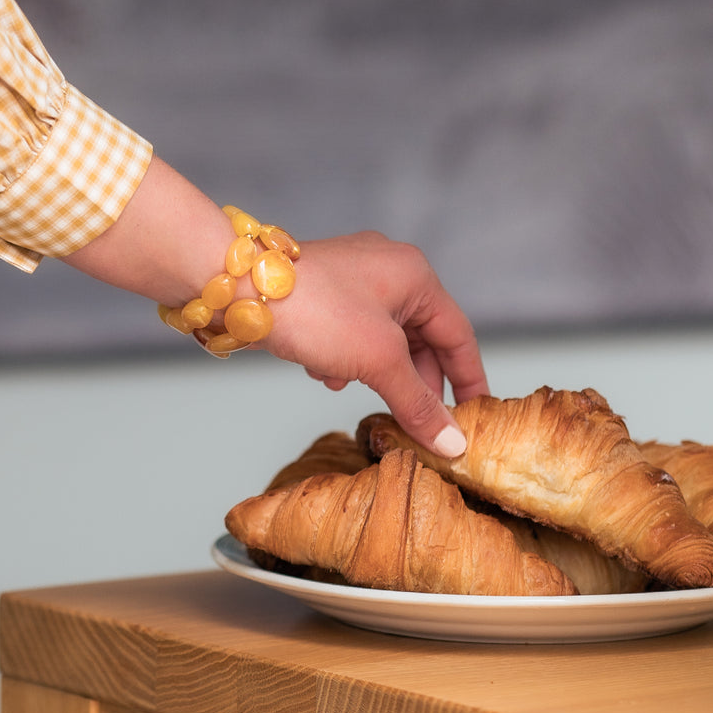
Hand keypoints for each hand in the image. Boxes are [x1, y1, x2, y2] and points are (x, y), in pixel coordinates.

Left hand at [261, 232, 489, 456]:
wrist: (236, 291)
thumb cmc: (314, 309)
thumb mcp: (378, 361)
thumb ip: (418, 402)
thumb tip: (451, 442)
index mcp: (415, 275)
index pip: (457, 335)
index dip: (469, 380)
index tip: (476, 418)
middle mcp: (387, 270)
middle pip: (419, 339)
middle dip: (413, 382)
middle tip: (418, 422)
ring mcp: (351, 280)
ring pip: (381, 340)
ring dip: (374, 373)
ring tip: (357, 389)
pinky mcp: (321, 294)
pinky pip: (349, 335)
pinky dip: (345, 360)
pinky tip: (325, 373)